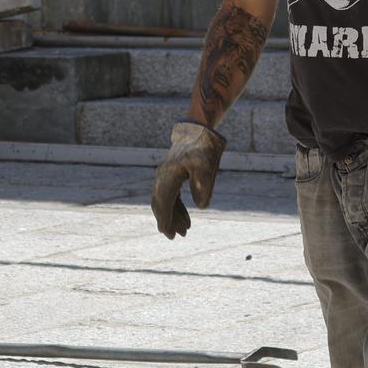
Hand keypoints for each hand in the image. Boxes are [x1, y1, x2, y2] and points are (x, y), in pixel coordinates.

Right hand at [151, 120, 226, 238]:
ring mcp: (165, 175)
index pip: (164, 201)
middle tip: (174, 237)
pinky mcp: (172, 175)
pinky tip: (185, 218)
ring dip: (172, 216)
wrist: (199, 130)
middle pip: (160, 203)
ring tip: (183, 231)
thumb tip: (201, 206)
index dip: (165, 219)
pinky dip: (175, 208)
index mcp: (169, 175)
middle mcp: (163, 176)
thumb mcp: (207, 167)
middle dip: (166, 221)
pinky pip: (170, 195)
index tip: (168, 234)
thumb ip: (203, 186)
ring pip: (164, 200)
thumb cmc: (204, 148)